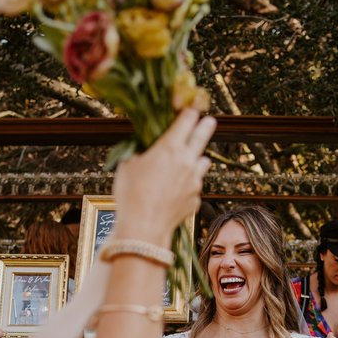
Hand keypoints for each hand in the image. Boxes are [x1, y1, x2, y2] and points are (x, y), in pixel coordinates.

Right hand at [113, 110, 214, 242]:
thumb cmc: (131, 194)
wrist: (144, 227)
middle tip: (209, 121)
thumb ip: (140, 151)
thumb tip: (144, 148)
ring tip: (194, 158)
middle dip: (206, 125)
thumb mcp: (127, 165)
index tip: (190, 110)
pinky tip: (176, 190)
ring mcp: (195, 181)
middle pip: (203, 135)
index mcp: (170, 147)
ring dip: (198, 158)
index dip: (188, 112)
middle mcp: (188, 160)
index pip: (187, 119)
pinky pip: (194, 186)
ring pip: (203, 162)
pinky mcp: (196, 199)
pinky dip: (188, 185)